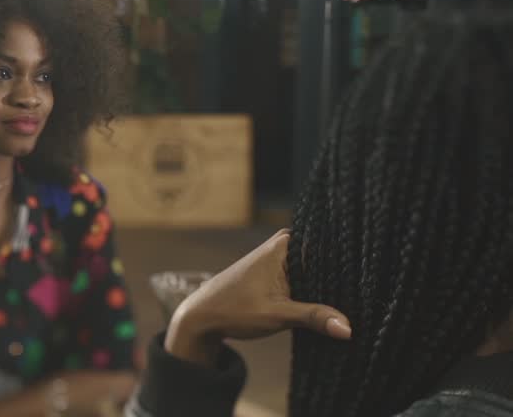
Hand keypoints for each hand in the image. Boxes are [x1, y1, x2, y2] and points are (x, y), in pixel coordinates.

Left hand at [165, 229, 351, 365]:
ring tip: (356, 302)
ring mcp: (280, 258)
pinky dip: (316, 291)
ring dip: (329, 286)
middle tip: (368, 295)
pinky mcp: (278, 272)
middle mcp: (284, 246)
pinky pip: (306, 277)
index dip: (348, 264)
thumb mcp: (277, 315)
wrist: (203, 316)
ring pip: (316, 270)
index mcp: (284, 246)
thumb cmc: (233, 309)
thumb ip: (313, 318)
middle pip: (325, 258)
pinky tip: (333, 304)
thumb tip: (349, 328)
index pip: (328, 246)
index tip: (371, 278)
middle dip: (342, 277)